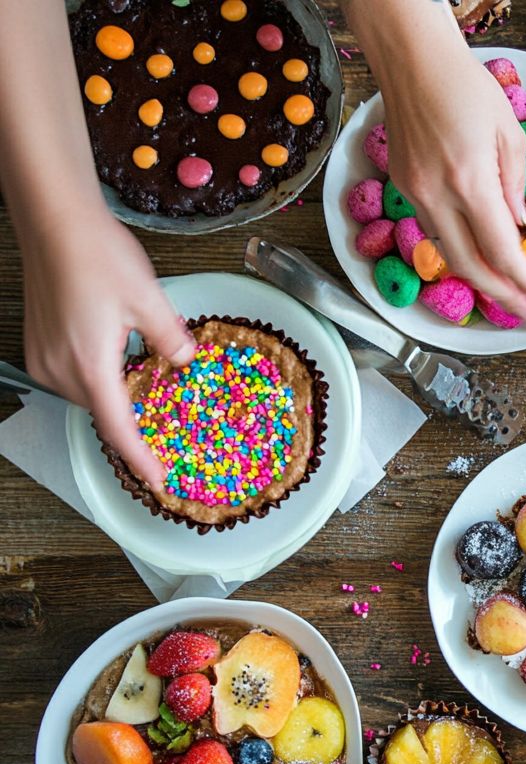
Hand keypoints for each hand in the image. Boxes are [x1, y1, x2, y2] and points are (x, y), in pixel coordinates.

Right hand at [20, 206, 193, 487]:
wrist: (54, 222)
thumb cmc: (98, 255)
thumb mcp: (150, 300)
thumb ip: (170, 338)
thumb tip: (185, 360)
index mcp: (90, 366)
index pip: (118, 427)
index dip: (140, 457)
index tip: (158, 478)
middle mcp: (59, 369)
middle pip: (104, 411)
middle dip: (135, 421)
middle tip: (167, 430)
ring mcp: (43, 357)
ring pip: (89, 394)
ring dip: (117, 395)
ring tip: (148, 388)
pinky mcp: (37, 345)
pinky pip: (74, 376)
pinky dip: (99, 377)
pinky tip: (120, 359)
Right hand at [376, 21, 525, 320]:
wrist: (412, 60)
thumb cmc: (466, 86)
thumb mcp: (508, 132)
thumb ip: (514, 186)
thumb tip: (518, 226)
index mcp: (469, 180)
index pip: (499, 249)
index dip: (521, 281)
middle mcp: (437, 194)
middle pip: (468, 265)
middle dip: (499, 293)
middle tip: (524, 309)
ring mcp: (415, 192)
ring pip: (448, 250)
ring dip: (478, 275)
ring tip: (505, 288)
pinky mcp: (403, 184)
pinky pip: (434, 228)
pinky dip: (459, 247)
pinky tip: (478, 252)